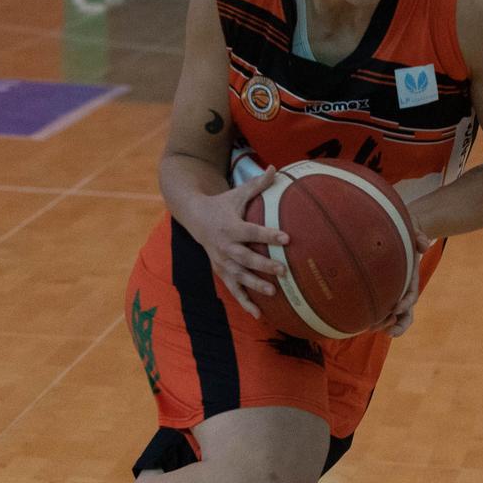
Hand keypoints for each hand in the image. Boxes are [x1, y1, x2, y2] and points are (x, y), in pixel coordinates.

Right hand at [191, 166, 287, 317]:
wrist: (195, 218)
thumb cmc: (223, 204)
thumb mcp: (238, 193)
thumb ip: (258, 184)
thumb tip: (277, 168)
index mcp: (231, 226)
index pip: (252, 232)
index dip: (269, 234)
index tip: (287, 237)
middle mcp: (225, 247)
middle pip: (246, 258)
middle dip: (264, 265)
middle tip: (283, 270)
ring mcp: (222, 262)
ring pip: (239, 276)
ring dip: (255, 285)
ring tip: (273, 292)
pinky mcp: (222, 272)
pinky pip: (234, 290)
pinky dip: (245, 303)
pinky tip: (259, 315)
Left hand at [371, 230, 426, 337]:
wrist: (390, 229)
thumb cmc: (401, 229)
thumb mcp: (411, 228)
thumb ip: (418, 235)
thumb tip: (425, 245)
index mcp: (410, 278)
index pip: (411, 295)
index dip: (406, 303)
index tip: (396, 307)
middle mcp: (402, 290)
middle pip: (405, 313)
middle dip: (399, 325)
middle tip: (389, 332)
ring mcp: (391, 294)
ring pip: (391, 317)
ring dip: (383, 325)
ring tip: (370, 329)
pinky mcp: (378, 294)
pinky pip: (377, 311)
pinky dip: (372, 319)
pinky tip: (360, 323)